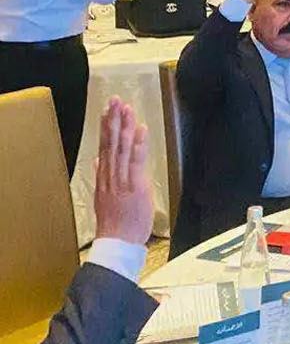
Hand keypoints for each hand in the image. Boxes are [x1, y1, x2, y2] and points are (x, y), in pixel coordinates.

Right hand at [92, 98, 151, 245]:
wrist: (117, 242)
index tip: (107, 109)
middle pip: (111, 143)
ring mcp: (122, 180)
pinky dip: (138, 145)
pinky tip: (140, 130)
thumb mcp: (103, 197)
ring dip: (125, 127)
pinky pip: (136, 162)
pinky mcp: (135, 186)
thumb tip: (96, 162)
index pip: (104, 147)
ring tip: (127, 108)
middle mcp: (111, 176)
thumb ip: (101, 177)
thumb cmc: (115, 222)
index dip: (106, 127)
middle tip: (116, 100)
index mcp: (104, 177)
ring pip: (122, 149)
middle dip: (113, 120)